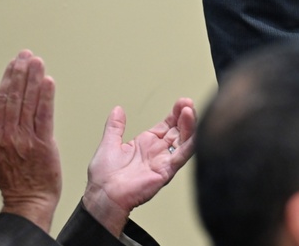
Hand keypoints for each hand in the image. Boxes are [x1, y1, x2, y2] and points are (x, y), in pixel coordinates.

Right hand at [0, 50, 61, 232]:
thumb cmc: (15, 179)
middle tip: (26, 55)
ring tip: (37, 61)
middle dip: (20, 73)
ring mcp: (25, 138)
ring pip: (28, 103)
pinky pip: (44, 116)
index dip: (8, 79)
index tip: (14, 63)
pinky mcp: (43, 143)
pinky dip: (45, 97)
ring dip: (33, 79)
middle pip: (14, 97)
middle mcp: (9, 134)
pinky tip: (48, 82)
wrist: (28, 200)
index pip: (2, 100)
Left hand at [82, 98, 195, 236]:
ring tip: (190, 112)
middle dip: (185, 116)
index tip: (182, 102)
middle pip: (178, 131)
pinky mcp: (165, 171)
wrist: (103, 196)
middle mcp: (157, 152)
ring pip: (183, 141)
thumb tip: (117, 109)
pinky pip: (181, 156)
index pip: (167, 125)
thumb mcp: (108, 144)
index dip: (175, 113)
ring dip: (189, 126)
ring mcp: (163, 161)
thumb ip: (115, 127)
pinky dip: (190, 145)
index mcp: (146, 144)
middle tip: (188, 103)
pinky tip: (195, 133)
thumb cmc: (104, 178)